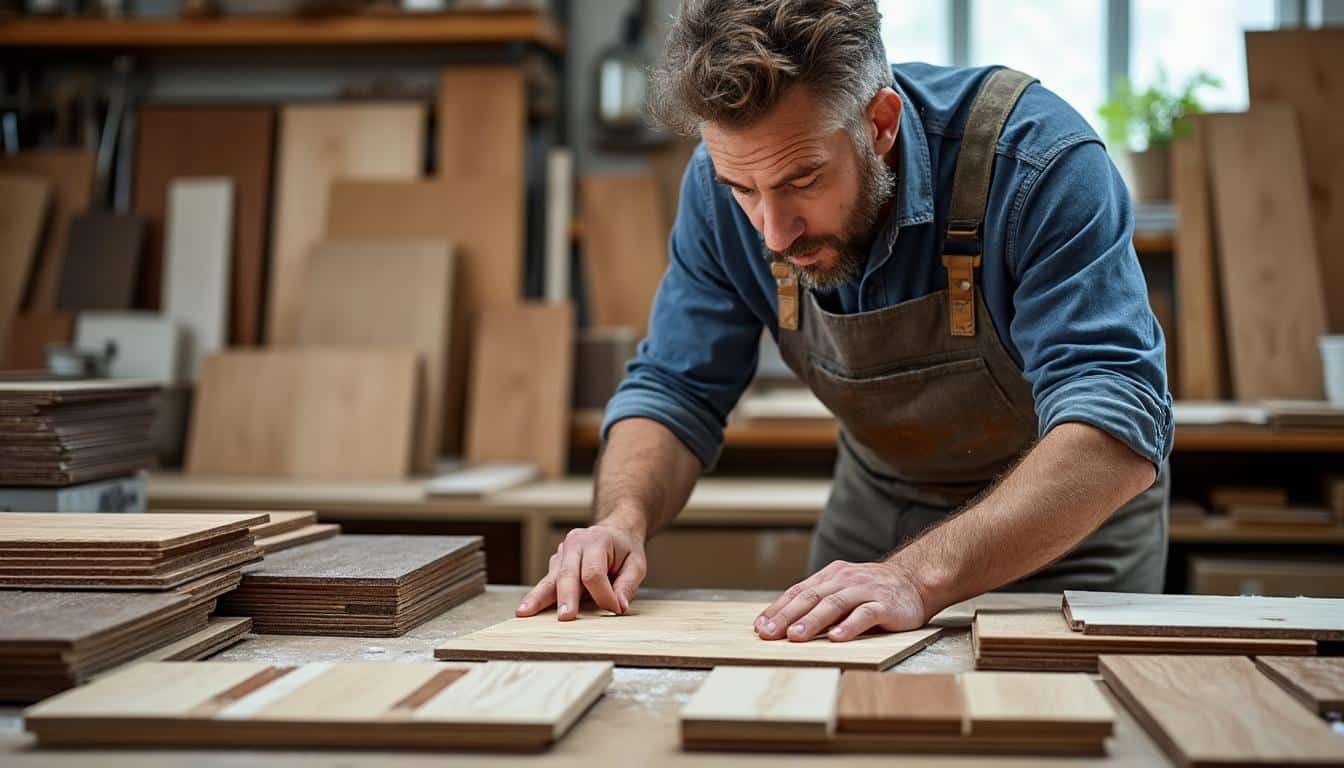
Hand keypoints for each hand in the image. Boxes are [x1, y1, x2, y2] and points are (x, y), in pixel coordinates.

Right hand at [516, 522, 647, 620]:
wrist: (614, 530)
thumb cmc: (624, 549)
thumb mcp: (637, 563)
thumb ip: (628, 585)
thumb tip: (618, 607)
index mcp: (597, 540)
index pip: (594, 573)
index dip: (603, 595)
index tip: (615, 609)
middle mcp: (575, 544)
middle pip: (568, 574)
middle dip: (567, 598)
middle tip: (565, 617)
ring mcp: (562, 554)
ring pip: (551, 578)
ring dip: (539, 597)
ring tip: (525, 612)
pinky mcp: (555, 565)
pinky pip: (547, 583)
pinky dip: (538, 597)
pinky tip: (527, 609)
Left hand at [754, 559, 928, 641]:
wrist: (915, 580)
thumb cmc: (872, 591)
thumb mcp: (843, 590)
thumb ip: (820, 603)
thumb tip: (785, 626)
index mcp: (830, 577)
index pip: (798, 592)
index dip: (778, 609)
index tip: (760, 627)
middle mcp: (844, 580)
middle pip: (811, 597)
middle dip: (787, 616)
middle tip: (769, 634)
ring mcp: (865, 591)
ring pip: (834, 604)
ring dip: (812, 621)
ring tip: (795, 637)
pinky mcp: (885, 604)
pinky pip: (865, 614)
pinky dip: (849, 626)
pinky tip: (836, 638)